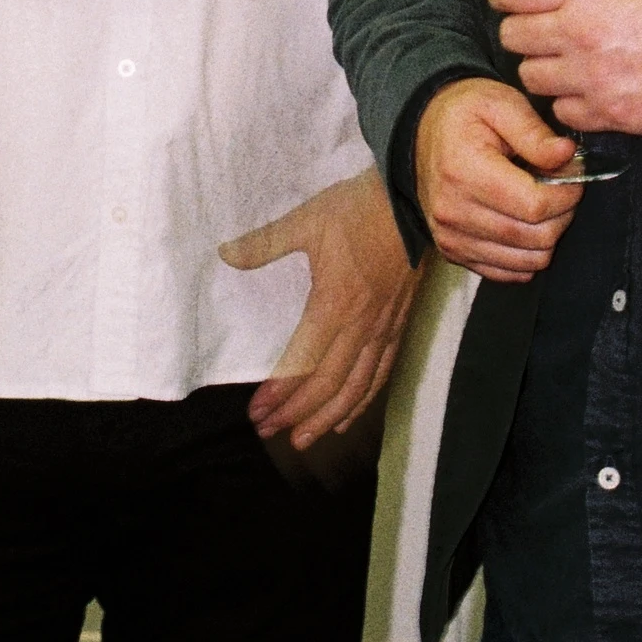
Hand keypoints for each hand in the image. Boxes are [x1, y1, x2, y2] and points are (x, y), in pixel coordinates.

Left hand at [219, 170, 420, 449]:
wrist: (416, 201)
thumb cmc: (360, 209)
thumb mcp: (306, 220)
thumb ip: (265, 243)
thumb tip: (225, 255)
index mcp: (334, 304)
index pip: (303, 363)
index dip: (280, 393)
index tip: (257, 412)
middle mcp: (361, 325)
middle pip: (329, 385)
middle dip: (297, 414)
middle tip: (269, 432)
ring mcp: (383, 328)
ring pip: (357, 387)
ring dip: (328, 417)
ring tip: (303, 439)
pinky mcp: (399, 325)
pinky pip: (381, 373)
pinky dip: (363, 401)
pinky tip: (347, 418)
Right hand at [414, 76, 583, 282]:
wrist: (423, 132)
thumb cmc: (465, 114)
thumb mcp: (500, 103)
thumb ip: (534, 132)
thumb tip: (567, 156)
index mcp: (464, 171)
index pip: (535, 205)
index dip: (568, 193)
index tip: (573, 173)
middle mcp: (453, 211)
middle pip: (536, 237)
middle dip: (563, 214)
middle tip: (562, 187)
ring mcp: (451, 237)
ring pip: (528, 261)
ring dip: (548, 235)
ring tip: (542, 203)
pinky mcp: (454, 252)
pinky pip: (508, 273)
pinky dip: (527, 254)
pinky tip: (524, 223)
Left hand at [493, 0, 641, 136]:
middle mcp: (579, 32)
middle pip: (512, 37)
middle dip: (523, 33)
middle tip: (542, 33)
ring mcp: (592, 78)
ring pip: (531, 79)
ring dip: (545, 71)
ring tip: (568, 65)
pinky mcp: (611, 115)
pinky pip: (564, 113)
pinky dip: (571, 104)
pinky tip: (591, 92)